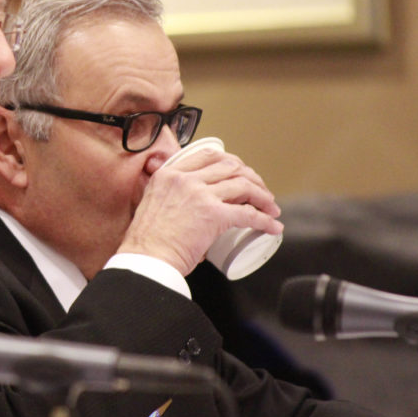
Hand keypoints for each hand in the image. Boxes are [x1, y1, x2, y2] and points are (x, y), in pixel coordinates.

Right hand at [118, 145, 281, 274]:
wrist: (145, 259)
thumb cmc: (147, 241)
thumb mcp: (152, 203)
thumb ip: (168, 195)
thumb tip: (187, 203)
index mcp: (169, 174)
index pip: (209, 156)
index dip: (231, 163)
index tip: (241, 173)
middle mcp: (185, 179)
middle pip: (230, 167)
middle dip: (252, 178)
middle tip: (260, 191)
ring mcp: (199, 195)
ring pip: (243, 185)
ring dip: (263, 197)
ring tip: (270, 208)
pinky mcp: (213, 215)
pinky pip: (248, 214)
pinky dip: (264, 220)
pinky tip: (272, 226)